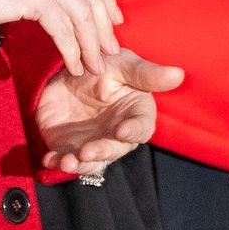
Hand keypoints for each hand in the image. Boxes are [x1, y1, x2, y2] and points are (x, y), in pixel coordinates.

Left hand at [34, 49, 185, 172]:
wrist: (70, 69)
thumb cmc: (105, 65)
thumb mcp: (124, 64)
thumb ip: (147, 74)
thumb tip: (178, 74)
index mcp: (135, 114)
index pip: (141, 128)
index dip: (133, 131)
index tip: (123, 131)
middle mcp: (117, 135)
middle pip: (114, 149)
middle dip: (102, 152)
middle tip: (88, 151)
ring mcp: (93, 143)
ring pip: (90, 162)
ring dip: (80, 165)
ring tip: (68, 161)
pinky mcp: (69, 147)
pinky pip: (64, 160)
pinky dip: (57, 162)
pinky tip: (50, 159)